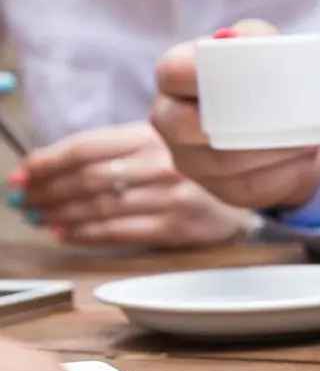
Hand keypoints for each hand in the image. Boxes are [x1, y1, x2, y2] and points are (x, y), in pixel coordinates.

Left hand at [13, 122, 251, 247]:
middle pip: (87, 179)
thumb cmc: (195, 171)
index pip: (85, 147)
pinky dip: (85, 235)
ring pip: (98, 207)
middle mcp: (161, 164)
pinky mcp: (176, 226)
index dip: (46, 162)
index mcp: (152, 136)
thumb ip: (115, 150)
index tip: (23, 174)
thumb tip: (52, 167)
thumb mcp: (160, 144)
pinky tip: (66, 233)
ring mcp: (170, 196)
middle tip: (24, 200)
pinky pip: (118, 232)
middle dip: (47, 191)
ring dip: (60, 215)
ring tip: (40, 218)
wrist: (245, 197)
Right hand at [151, 19, 319, 209]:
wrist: (273, 125)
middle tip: (286, 113)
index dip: (200, 73)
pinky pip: (248, 187)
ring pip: (225, 161)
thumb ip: (253, 38)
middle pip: (192, 127)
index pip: (173, 72)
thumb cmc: (259, 79)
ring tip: (309, 139)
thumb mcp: (258, 50)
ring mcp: (192, 162)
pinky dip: (282, 174)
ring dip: (271, 151)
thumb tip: (239, 41)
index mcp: (173, 80)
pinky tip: (304, 161)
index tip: (239, 73)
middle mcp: (170, 122)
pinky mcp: (221, 190)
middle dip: (243, 121)